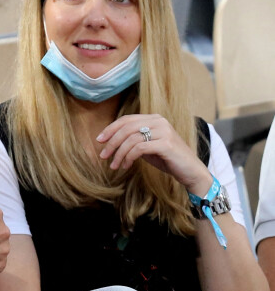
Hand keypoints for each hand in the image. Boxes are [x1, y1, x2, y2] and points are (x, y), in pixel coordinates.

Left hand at [96, 114, 212, 194]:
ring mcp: (164, 131)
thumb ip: (133, 140)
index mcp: (153, 118)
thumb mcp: (147, 147)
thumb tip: (110, 141)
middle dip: (111, 142)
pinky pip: (139, 148)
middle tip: (103, 155)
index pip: (126, 120)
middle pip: (126, 128)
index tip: (99, 140)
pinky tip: (126, 165)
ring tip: (114, 165)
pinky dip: (129, 157)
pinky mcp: (166, 144)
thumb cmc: (168, 159)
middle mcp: (159, 121)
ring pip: (131, 139)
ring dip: (119, 153)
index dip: (111, 129)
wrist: (191, 172)